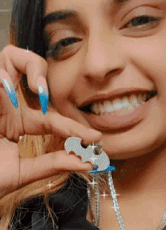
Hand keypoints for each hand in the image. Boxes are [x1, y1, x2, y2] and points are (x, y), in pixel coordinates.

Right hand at [0, 44, 101, 198]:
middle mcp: (8, 106)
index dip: (73, 127)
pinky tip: (8, 90)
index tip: (94, 138)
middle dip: (41, 70)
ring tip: (34, 88)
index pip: (52, 119)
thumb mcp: (22, 173)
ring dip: (26, 65)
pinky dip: (3, 74)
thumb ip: (51, 165)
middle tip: (46, 92)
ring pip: (10, 57)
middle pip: (29, 69)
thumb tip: (86, 164)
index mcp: (18, 124)